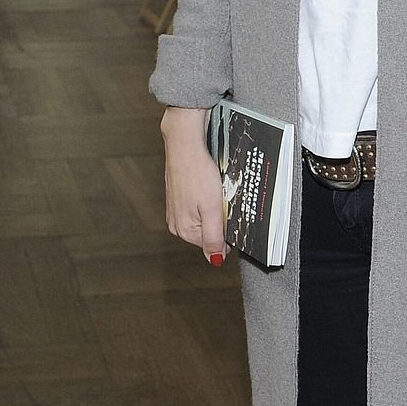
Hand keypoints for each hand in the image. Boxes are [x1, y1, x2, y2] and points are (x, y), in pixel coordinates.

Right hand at [162, 106, 227, 262]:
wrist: (185, 144)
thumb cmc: (197, 172)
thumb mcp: (211, 208)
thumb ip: (214, 237)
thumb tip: (215, 261)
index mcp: (184, 230)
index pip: (215, 244)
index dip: (227, 230)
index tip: (229, 214)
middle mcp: (176, 224)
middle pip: (209, 231)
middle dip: (220, 218)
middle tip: (222, 199)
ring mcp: (176, 210)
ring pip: (205, 218)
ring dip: (215, 208)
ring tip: (215, 190)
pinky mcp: (178, 197)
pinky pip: (199, 206)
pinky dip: (207, 198)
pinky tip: (209, 186)